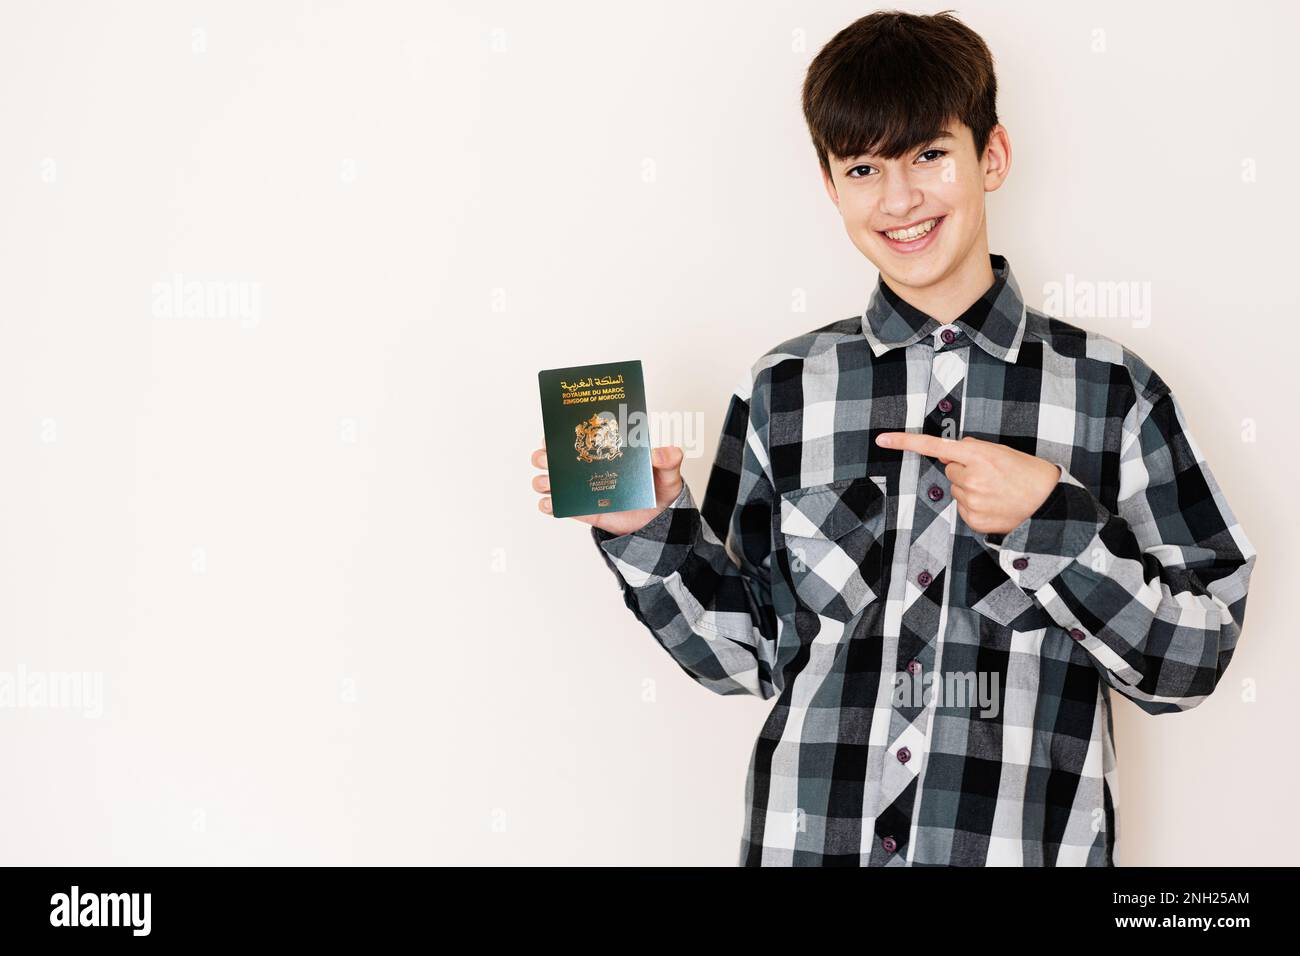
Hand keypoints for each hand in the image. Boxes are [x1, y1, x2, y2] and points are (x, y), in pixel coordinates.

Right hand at [530, 440, 685, 535]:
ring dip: (543, 480)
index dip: (561, 432)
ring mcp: (582, 488)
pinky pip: (559, 507)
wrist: (657, 521)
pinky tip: (550, 503)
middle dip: (544, 455)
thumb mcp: (668, 473)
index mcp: (604, 449)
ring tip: (547, 482)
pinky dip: (549, 505)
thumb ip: (669, 461)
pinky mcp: (582, 510)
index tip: (554, 432)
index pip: (579, 436)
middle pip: (556, 457)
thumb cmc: (659, 489)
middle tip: (547, 457)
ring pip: (552, 481)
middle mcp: (588, 467)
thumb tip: (668, 452)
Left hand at [874, 432, 1060, 534]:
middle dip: (964, 470)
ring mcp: (970, 501)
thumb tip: (950, 450)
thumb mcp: (1003, 452)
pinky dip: (974, 506)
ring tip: (997, 491)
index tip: (882, 440)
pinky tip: (995, 505)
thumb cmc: (1029, 474)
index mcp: (978, 456)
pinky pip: (962, 508)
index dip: (905, 442)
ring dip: (970, 489)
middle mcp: (970, 478)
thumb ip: (974, 449)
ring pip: (956, 490)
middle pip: (949, 469)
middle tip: (992, 475)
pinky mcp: (972, 520)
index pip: (934, 446)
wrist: (1050, 505)